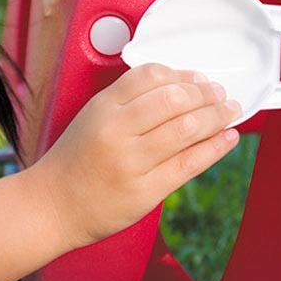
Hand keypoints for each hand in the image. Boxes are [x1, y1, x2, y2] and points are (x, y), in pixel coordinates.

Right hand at [30, 63, 241, 249]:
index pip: (151, 75)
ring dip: (216, 117)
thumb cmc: (75, 162)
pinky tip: (227, 138)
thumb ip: (130, 101)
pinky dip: (215, 147)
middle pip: (174, 99)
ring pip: (186, 130)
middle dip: (206, 95)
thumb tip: (183, 87)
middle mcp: (116, 131)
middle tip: (220, 95)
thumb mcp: (93, 118)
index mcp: (103, 107)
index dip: (183, 75)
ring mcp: (131, 162)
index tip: (200, 79)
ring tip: (229, 112)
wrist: (51, 206)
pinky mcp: (145, 191)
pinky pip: (189, 164)